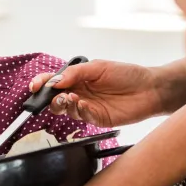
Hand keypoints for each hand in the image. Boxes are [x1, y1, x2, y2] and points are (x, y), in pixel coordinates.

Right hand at [29, 59, 162, 127]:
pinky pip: (81, 117)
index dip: (41, 84)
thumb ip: (75, 73)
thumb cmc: (127, 74)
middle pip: (54, 99)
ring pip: (65, 110)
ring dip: (64, 105)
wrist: (150, 89)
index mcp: (77, 79)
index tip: (35, 86)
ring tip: (72, 98)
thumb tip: (55, 80)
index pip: (53, 82)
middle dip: (50, 99)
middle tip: (57, 95)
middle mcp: (79, 93)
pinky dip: (79, 111)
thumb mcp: (99, 67)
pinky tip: (84, 104)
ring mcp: (86, 107)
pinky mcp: (96, 119)